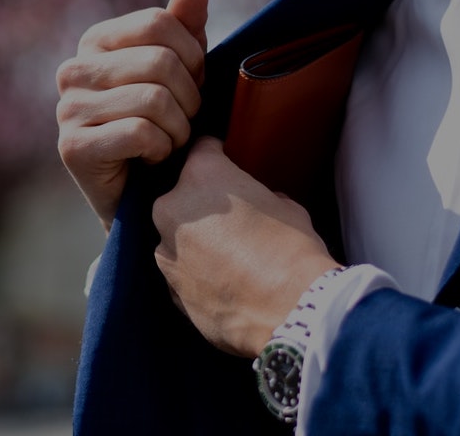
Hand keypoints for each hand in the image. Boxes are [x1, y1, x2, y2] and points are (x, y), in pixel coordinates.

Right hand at [56, 0, 209, 231]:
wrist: (142, 197)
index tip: (191, 87)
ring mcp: (67, 108)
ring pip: (155, 99)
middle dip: (190, 100)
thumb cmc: (163, 127)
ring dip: (178, 130)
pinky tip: (150, 160)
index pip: (160, 23)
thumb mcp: (180, 72)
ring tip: (167, 143)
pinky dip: (160, 151)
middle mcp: (73, 69)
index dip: (193, 57)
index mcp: (96, 40)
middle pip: (160, 62)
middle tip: (181, 123)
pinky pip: (140, 133)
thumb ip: (186, 26)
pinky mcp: (72, 147)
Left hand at [153, 137, 339, 356]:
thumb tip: (264, 201)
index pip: (202, 149)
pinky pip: (180, 271)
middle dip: (202, 204)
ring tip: (230, 258)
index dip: (218, 155)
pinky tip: (225, 284)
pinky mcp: (168, 287)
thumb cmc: (293, 251)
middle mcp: (172, 208)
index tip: (226, 162)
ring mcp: (166, 250)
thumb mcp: (287, 207)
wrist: (290, 310)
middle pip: (182, 195)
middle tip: (232, 220)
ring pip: (176, 235)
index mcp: (202, 176)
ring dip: (196, 241)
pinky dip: (196, 274)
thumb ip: (262, 196)